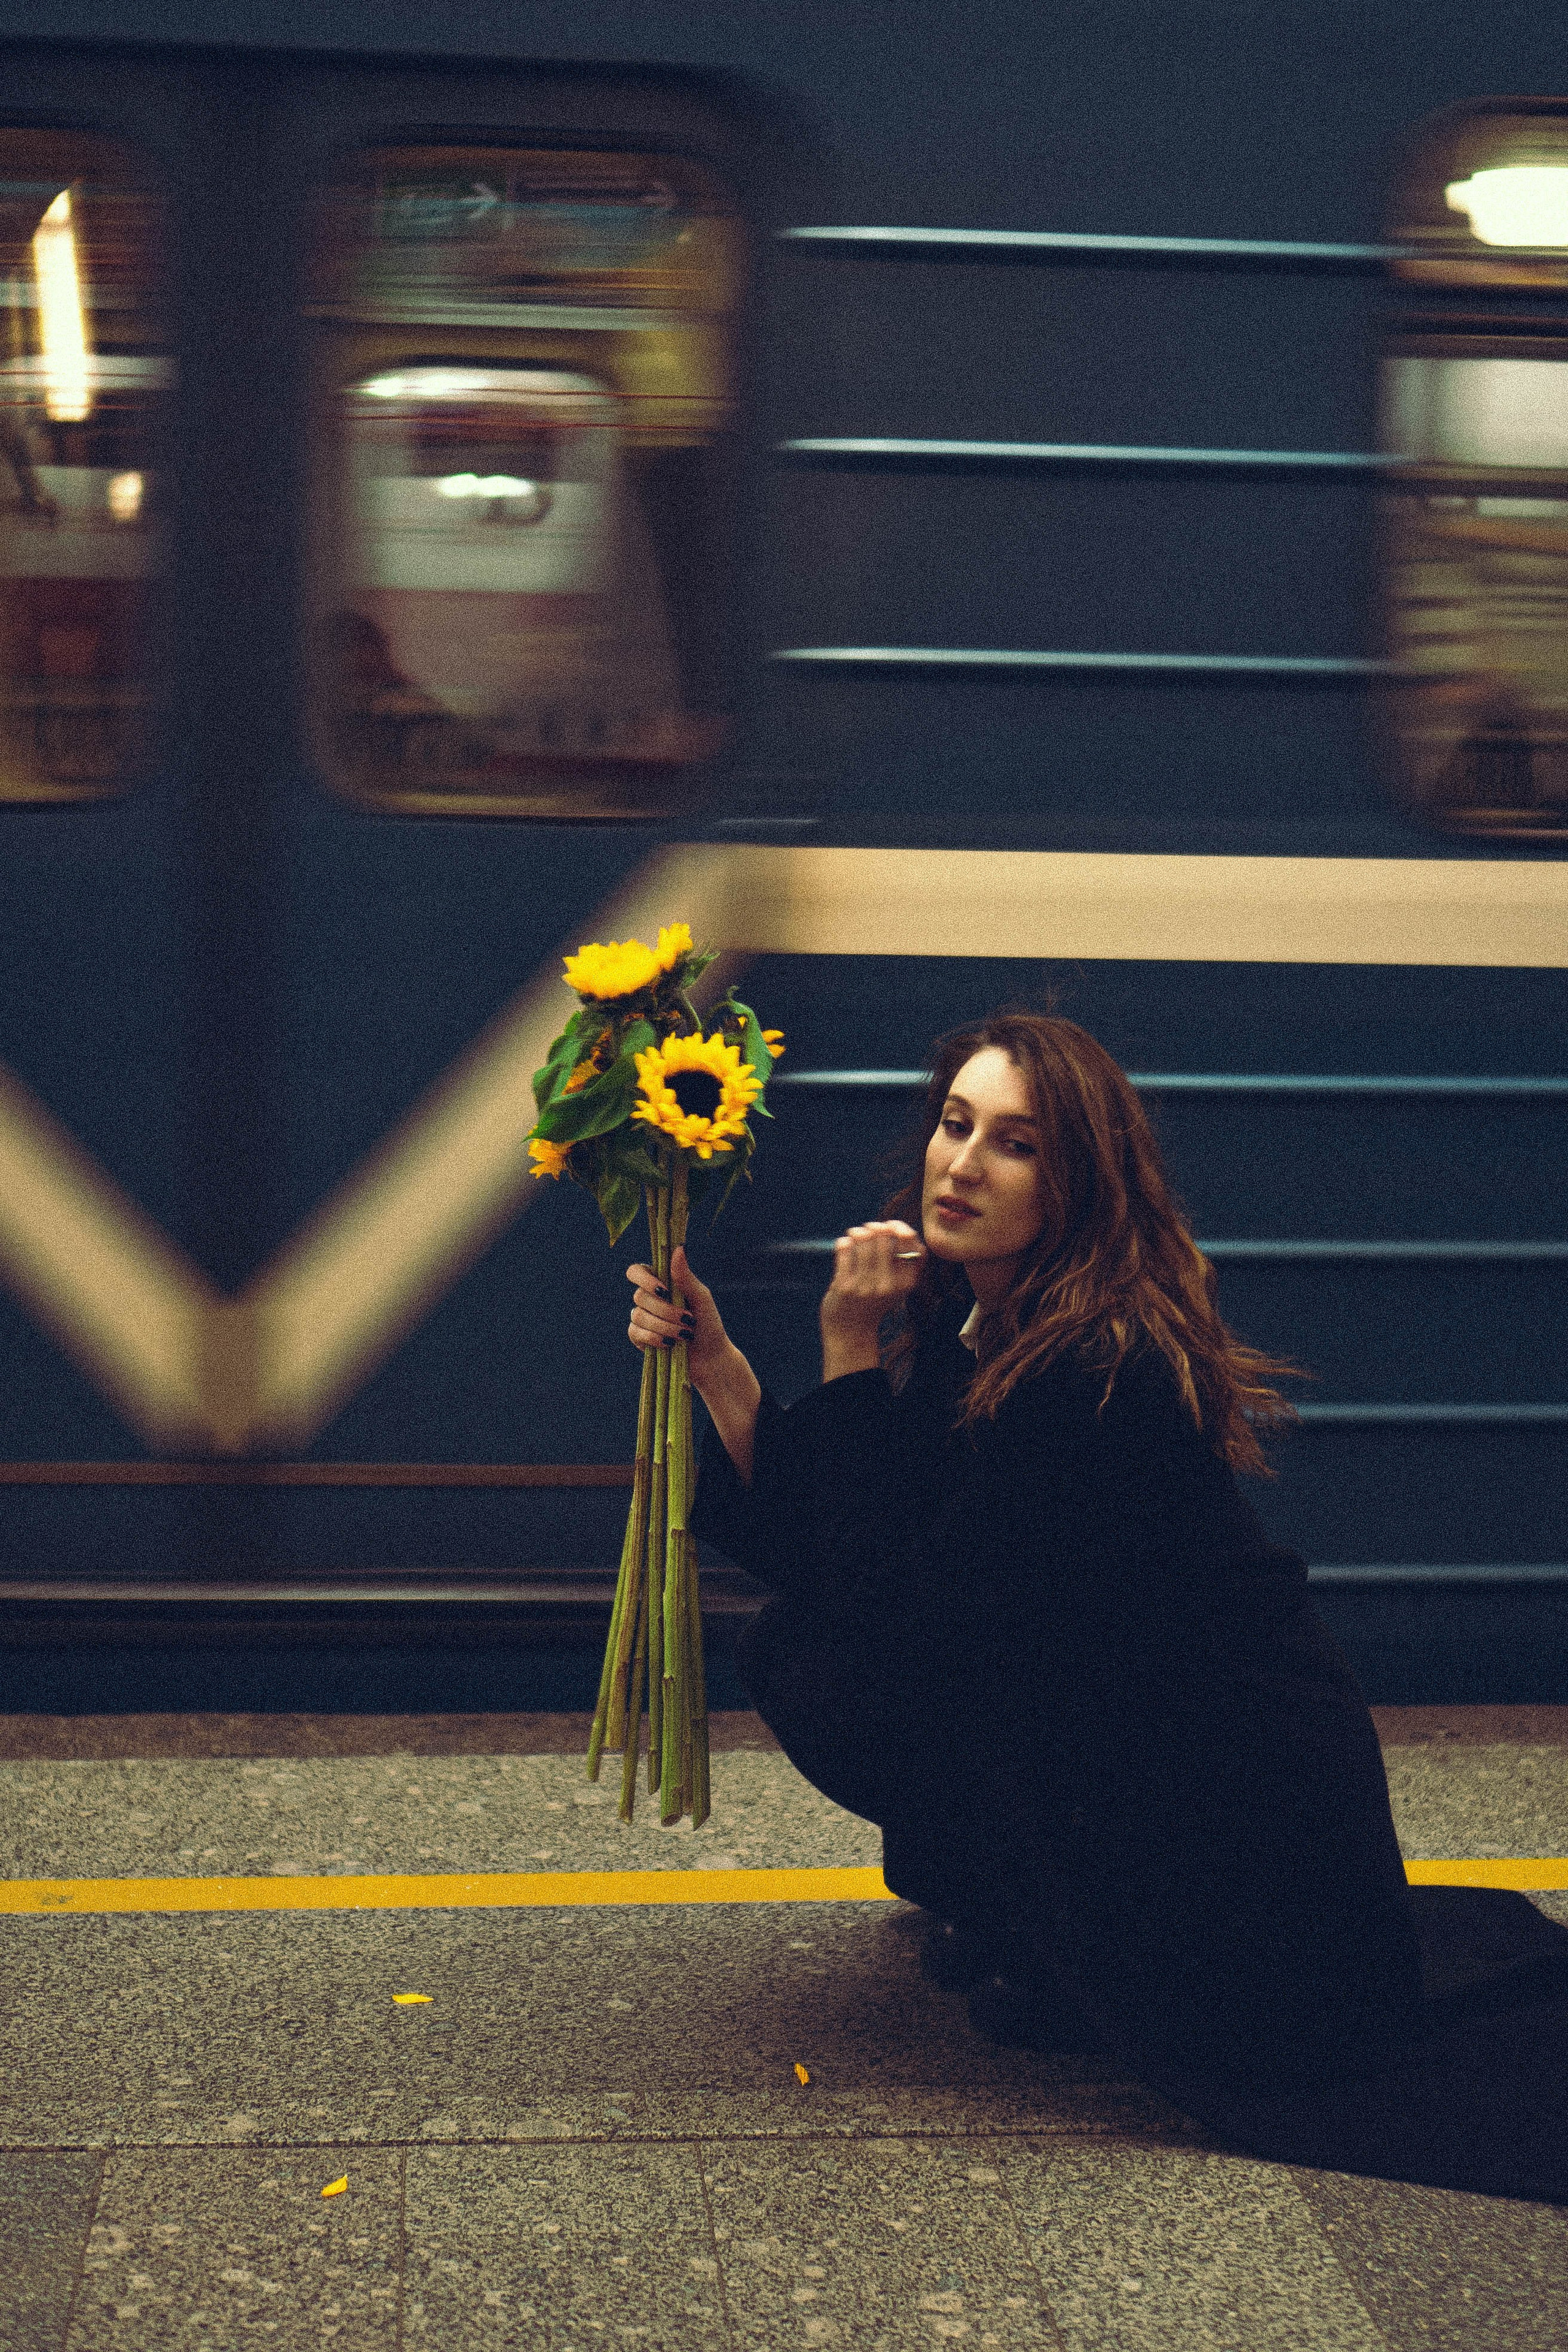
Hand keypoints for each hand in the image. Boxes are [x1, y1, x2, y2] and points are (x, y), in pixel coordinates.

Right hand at [626, 1244, 730, 1389]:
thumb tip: (679, 1247)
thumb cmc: (708, 1323)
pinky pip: (635, 1332)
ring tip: (684, 1334)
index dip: (644, 1279)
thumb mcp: (701, 1297)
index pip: (636, 1271)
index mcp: (661, 1282)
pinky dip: (655, 1338)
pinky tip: (670, 1343)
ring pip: (638, 1315)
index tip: (664, 1289)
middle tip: (688, 1320)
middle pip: (640, 1296)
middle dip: (666, 1310)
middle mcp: (648, 1298)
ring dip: (664, 1326)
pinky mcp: (639, 1337)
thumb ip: (686, 1276)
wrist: (709, 1357)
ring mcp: (641, 1317)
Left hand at [819, 1220, 925, 1374]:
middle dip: (874, 1227)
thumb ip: (902, 1261)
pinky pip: (845, 1249)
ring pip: (863, 1239)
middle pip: (884, 1236)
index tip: (891, 1226)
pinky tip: (844, 1245)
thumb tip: (895, 1227)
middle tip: (868, 1229)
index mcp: (906, 1283)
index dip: (902, 1229)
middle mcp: (889, 1284)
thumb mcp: (897, 1286)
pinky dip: (843, 1243)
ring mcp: (866, 1285)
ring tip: (855, 1234)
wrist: (850, 1331)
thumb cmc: (873, 1301)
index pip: (913, 1246)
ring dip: (857, 1232)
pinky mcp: (845, 1286)